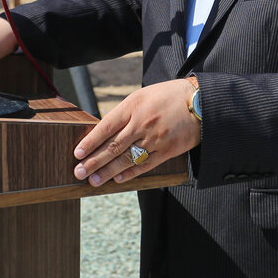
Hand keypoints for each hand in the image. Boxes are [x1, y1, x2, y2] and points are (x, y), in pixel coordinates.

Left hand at [73, 78, 200, 186]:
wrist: (200, 101)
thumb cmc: (168, 96)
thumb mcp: (143, 96)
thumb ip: (125, 113)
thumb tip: (104, 132)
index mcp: (133, 106)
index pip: (106, 127)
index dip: (90, 142)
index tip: (77, 154)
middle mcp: (142, 123)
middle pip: (113, 146)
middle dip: (93, 162)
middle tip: (78, 172)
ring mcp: (154, 138)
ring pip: (126, 159)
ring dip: (107, 172)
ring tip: (93, 181)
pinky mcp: (167, 150)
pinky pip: (145, 165)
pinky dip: (130, 174)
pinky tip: (117, 179)